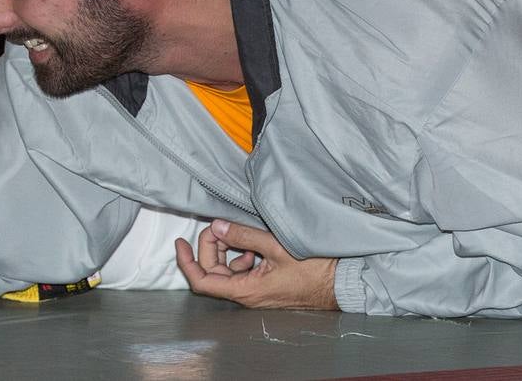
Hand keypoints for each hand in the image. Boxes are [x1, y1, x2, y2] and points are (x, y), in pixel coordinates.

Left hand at [174, 219, 338, 310]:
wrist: (342, 283)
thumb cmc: (315, 270)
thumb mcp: (276, 246)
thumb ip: (243, 236)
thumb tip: (217, 226)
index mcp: (245, 290)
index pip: (202, 281)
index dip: (186, 261)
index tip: (180, 242)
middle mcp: (247, 295)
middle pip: (213, 271)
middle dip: (211, 246)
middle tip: (220, 226)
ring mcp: (256, 291)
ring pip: (228, 270)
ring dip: (228, 250)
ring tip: (242, 235)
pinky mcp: (266, 285)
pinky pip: (244, 271)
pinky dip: (243, 255)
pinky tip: (256, 246)